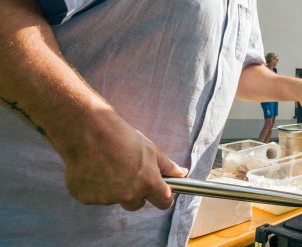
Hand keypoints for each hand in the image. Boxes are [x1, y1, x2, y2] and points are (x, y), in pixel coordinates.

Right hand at [59, 109, 187, 210]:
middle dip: (135, 192)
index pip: (164, 202)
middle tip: (127, 171)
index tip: (160, 191)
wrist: (88, 131)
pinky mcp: (86, 198)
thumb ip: (167, 166)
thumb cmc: (122, 137)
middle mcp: (128, 195)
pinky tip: (92, 168)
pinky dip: (95, 187)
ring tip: (106, 165)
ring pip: (115, 198)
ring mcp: (106, 199)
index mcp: (147, 183)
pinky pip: (95, 197)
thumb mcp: (150, 149)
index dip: (163, 197)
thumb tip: (182, 174)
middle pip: (136, 203)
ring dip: (113, 188)